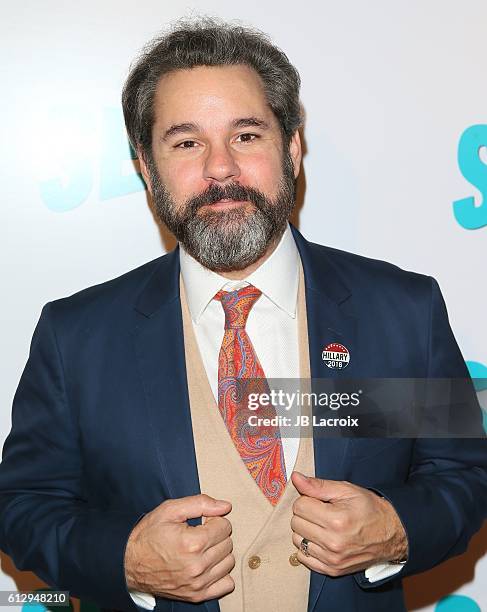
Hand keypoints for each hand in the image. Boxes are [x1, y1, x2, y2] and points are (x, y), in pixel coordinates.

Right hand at [124, 494, 234, 602]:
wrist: (129, 563)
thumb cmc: (149, 535)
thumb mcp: (169, 510)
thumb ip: (200, 504)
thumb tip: (225, 506)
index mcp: (193, 543)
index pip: (225, 526)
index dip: (213, 520)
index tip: (201, 522)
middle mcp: (198, 566)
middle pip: (228, 543)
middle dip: (217, 534)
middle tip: (200, 533)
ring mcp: (198, 584)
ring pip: (228, 562)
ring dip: (219, 552)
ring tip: (202, 548)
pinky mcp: (196, 595)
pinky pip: (226, 584)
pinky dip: (220, 573)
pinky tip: (207, 564)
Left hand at [290, 472, 407, 576]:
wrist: (391, 534)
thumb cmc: (369, 509)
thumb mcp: (346, 490)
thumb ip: (318, 485)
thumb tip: (295, 478)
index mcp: (336, 519)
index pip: (299, 506)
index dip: (307, 499)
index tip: (319, 500)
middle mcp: (333, 542)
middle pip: (296, 523)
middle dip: (305, 513)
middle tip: (321, 511)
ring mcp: (332, 559)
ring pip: (297, 540)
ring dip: (305, 530)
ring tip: (322, 525)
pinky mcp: (332, 570)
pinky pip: (303, 557)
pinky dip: (308, 547)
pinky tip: (320, 539)